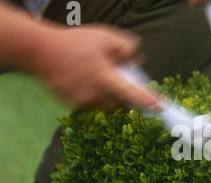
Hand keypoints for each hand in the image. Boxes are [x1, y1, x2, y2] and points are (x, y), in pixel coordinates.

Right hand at [27, 25, 161, 110]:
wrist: (38, 51)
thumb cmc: (74, 42)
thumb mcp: (105, 37)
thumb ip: (126, 48)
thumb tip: (136, 61)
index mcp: (104, 78)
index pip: (132, 94)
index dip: (148, 101)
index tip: (161, 107)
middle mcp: (94, 95)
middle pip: (120, 102)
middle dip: (124, 93)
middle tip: (120, 77)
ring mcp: (82, 102)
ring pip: (105, 103)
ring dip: (109, 93)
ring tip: (99, 74)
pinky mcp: (72, 104)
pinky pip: (91, 102)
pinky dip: (94, 93)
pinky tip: (85, 78)